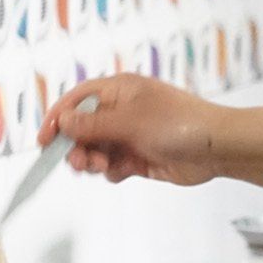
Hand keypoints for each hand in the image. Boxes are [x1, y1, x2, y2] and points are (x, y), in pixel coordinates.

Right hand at [38, 74, 225, 185]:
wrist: (217, 147)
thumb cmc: (180, 123)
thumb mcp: (129, 121)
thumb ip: (93, 124)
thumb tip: (64, 120)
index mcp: (119, 91)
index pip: (77, 101)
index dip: (58, 118)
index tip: (45, 140)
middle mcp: (123, 111)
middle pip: (83, 129)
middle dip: (76, 146)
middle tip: (80, 161)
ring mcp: (132, 135)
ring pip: (96, 150)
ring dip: (93, 161)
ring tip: (101, 167)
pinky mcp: (140, 157)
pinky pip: (113, 166)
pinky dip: (112, 171)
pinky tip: (123, 172)